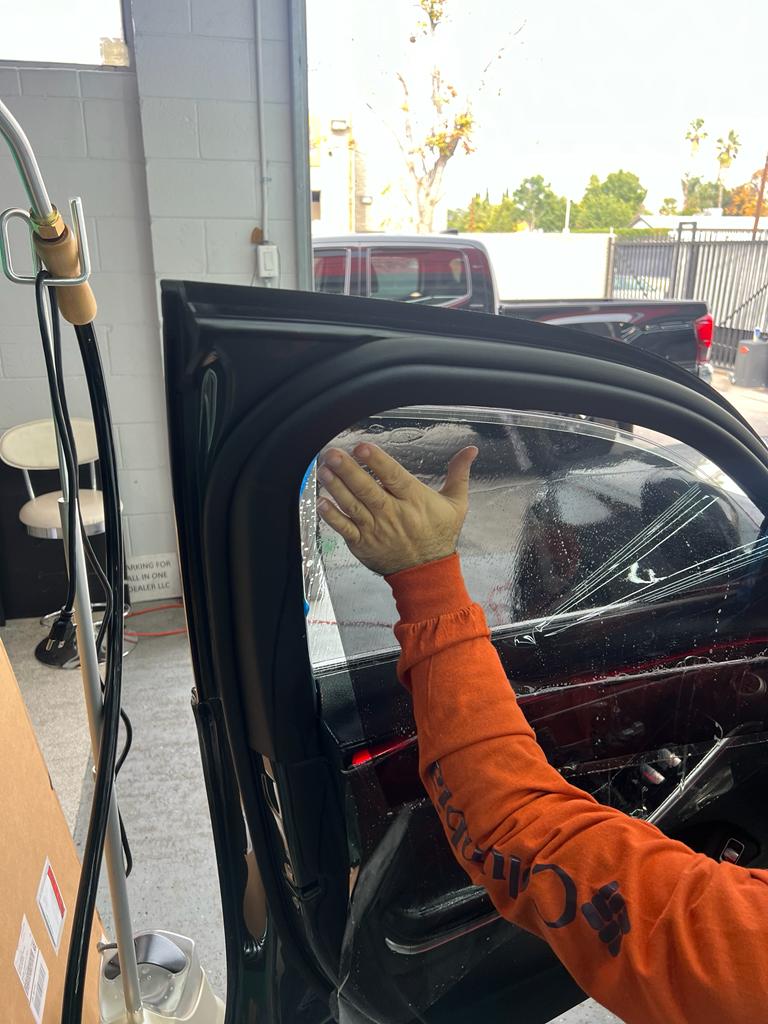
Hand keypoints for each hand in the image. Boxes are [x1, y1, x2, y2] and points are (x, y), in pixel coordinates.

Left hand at [316, 443, 477, 575]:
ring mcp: (376, 529)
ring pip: (353, 506)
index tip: (362, 447)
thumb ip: (459, 474)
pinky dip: (333, 517)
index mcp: (415, 500)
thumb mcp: (456, 504)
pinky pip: (345, 529)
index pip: (393, 477)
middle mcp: (394, 514)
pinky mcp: (363, 543)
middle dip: (348, 470)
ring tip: (323, 470)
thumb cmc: (440, 535)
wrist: (427, 573)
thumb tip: (471, 450)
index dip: (377, 461)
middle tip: (333, 454)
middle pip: (368, 489)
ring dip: (336, 488)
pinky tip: (320, 502)